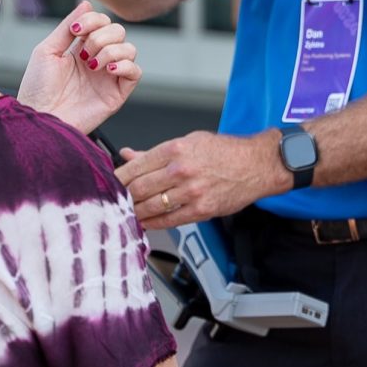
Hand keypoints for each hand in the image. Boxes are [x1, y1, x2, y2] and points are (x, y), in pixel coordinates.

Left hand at [17, 4, 139, 135]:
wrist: (39, 118)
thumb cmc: (37, 89)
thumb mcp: (47, 50)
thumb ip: (67, 26)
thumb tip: (87, 3)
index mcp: (81, 48)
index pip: (102, 22)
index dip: (93, 19)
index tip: (75, 31)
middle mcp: (98, 60)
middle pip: (118, 31)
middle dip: (101, 36)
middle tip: (82, 53)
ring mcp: (108, 77)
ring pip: (130, 49)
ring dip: (111, 50)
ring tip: (91, 64)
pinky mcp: (117, 94)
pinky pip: (135, 72)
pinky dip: (125, 65)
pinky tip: (107, 69)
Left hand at [115, 130, 282, 231]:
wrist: (256, 164)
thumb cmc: (224, 151)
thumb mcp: (189, 142)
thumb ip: (156, 153)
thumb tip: (128, 155)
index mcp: (175, 149)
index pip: (135, 168)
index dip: (117, 179)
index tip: (109, 184)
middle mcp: (181, 170)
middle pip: (138, 189)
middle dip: (123, 198)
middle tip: (113, 202)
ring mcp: (191, 192)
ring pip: (150, 206)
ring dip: (134, 212)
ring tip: (125, 214)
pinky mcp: (201, 210)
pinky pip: (169, 220)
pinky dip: (153, 223)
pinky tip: (145, 223)